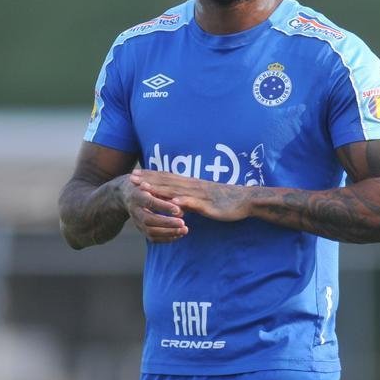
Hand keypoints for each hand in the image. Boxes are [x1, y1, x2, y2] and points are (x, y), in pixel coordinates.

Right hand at [116, 174, 187, 242]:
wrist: (127, 194)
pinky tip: (179, 234)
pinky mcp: (140, 229)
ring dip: (169, 233)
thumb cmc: (145, 186)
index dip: (164, 207)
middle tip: (183, 223)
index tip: (178, 210)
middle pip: (149, 219)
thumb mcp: (152, 185)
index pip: (150, 202)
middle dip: (167, 223)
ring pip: (150, 231)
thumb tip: (181, 209)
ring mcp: (136, 221)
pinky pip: (152, 238)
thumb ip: (165, 195)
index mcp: (137, 195)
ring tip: (184, 230)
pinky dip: (166, 238)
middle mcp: (135, 210)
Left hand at [131, 171, 252, 221]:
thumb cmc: (226, 200)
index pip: (168, 177)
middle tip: (132, 177)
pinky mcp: (209, 205)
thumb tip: (176, 200)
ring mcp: (201, 195)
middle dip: (150, 179)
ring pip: (177, 191)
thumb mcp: (204, 197)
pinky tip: (171, 203)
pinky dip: (182, 203)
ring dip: (160, 189)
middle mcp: (194, 186)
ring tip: (145, 188)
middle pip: (168, 182)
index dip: (152, 175)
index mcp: (192, 184)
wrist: (246, 200)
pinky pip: (194, 204)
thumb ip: (189, 197)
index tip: (137, 173)